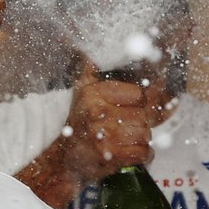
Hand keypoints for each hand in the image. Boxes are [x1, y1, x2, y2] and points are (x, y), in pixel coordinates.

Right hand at [60, 60, 168, 187]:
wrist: (63, 158)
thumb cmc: (78, 124)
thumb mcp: (81, 92)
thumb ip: (90, 68)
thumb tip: (92, 50)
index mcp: (94, 94)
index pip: (139, 94)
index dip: (137, 102)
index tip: (129, 108)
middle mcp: (98, 113)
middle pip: (143, 116)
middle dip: (139, 123)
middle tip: (127, 127)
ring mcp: (104, 137)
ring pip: (145, 135)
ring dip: (141, 140)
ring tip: (128, 140)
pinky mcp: (111, 157)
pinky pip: (143, 153)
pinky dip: (142, 155)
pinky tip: (131, 153)